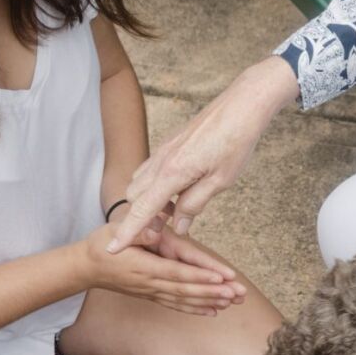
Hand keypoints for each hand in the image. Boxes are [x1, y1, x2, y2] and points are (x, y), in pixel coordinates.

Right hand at [73, 223, 244, 315]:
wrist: (86, 267)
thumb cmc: (103, 244)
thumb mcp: (117, 231)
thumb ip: (138, 231)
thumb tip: (155, 230)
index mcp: (145, 265)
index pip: (178, 271)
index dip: (200, 275)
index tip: (222, 277)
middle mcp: (151, 282)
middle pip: (187, 289)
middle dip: (215, 291)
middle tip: (239, 293)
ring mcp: (152, 292)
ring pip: (185, 299)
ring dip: (211, 301)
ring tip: (234, 302)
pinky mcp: (152, 296)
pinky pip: (177, 305)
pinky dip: (196, 309)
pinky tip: (214, 311)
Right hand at [110, 56, 299, 248]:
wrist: (242, 105)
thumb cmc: (235, 142)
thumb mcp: (220, 182)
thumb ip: (194, 205)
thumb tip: (179, 226)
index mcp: (172, 173)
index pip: (142, 210)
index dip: (127, 232)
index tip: (113, 249)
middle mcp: (161, 161)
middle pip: (134, 196)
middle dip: (141, 216)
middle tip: (164, 229)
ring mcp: (163, 151)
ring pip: (140, 181)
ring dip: (149, 200)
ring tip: (175, 211)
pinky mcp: (170, 144)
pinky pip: (151, 169)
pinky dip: (156, 185)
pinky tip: (179, 190)